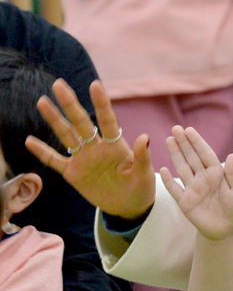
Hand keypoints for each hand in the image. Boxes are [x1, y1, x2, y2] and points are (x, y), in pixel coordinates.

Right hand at [25, 79, 155, 219]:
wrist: (129, 206)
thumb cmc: (140, 186)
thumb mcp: (144, 173)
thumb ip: (142, 156)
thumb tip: (145, 137)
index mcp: (116, 145)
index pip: (107, 120)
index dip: (101, 103)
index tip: (95, 85)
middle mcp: (97, 148)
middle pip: (81, 123)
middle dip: (71, 104)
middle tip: (59, 84)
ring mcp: (84, 159)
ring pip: (66, 135)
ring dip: (54, 120)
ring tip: (42, 102)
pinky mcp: (73, 173)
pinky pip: (55, 161)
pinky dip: (42, 152)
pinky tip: (29, 140)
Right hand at [161, 126, 232, 240]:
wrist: (226, 229)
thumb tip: (232, 155)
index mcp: (216, 173)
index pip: (205, 154)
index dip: (197, 142)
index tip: (189, 130)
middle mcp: (203, 177)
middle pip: (192, 157)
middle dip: (184, 143)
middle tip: (175, 129)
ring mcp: (192, 188)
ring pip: (182, 168)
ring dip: (176, 155)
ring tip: (169, 140)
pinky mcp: (185, 201)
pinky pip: (175, 189)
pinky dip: (168, 181)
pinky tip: (163, 169)